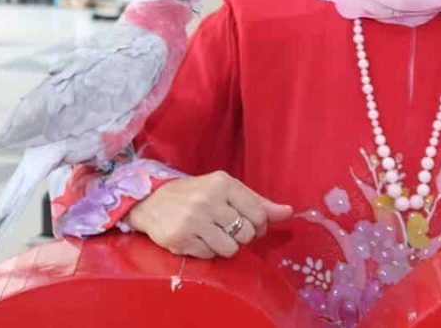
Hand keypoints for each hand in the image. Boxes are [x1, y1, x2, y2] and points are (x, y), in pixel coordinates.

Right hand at [124, 171, 292, 258]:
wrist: (152, 201)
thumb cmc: (196, 194)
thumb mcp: (226, 190)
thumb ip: (258, 203)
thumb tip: (289, 212)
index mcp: (223, 184)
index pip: (258, 214)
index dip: (259, 224)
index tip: (250, 223)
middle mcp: (208, 201)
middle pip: (246, 234)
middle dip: (242, 236)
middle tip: (228, 228)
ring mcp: (193, 221)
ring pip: (230, 249)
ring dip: (226, 246)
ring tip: (214, 234)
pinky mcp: (181, 240)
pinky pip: (210, 255)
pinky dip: (208, 251)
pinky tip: (198, 238)